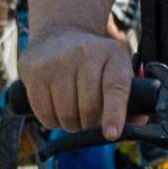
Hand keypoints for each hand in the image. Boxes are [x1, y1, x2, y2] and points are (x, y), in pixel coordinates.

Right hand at [23, 20, 133, 141]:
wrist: (58, 34)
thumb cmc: (95, 63)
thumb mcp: (117, 69)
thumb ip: (131, 100)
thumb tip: (134, 129)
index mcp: (112, 54)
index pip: (116, 87)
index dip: (114, 113)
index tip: (112, 134)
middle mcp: (84, 53)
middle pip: (89, 109)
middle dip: (90, 124)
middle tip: (90, 120)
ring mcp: (57, 61)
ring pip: (66, 115)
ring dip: (71, 124)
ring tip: (73, 112)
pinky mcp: (34, 72)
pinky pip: (44, 114)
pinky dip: (52, 121)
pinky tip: (56, 109)